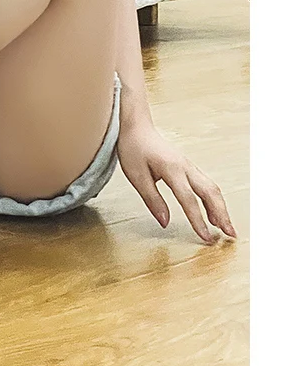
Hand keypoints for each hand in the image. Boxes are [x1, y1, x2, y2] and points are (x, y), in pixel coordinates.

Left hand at [117, 119, 237, 243]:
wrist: (136, 127)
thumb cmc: (133, 148)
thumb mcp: (136, 176)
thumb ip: (152, 200)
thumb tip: (165, 222)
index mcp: (172, 168)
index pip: (188, 199)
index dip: (198, 220)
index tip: (205, 238)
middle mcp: (185, 166)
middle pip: (210, 192)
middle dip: (222, 215)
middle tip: (230, 235)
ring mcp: (189, 166)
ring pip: (212, 188)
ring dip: (221, 208)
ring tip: (226, 228)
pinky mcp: (188, 167)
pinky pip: (206, 184)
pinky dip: (213, 200)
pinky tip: (213, 214)